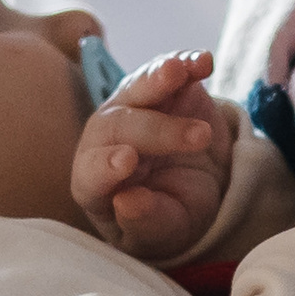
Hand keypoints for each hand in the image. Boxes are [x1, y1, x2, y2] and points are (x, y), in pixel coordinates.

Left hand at [73, 49, 242, 259]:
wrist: (193, 191)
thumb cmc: (166, 219)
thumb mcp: (161, 234)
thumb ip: (144, 222)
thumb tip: (128, 202)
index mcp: (94, 181)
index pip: (91, 170)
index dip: (105, 165)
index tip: (127, 161)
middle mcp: (106, 138)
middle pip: (120, 125)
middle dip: (159, 130)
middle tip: (199, 137)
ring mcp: (133, 108)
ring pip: (137, 87)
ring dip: (158, 77)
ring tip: (177, 70)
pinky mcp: (165, 89)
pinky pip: (171, 70)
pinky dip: (186, 62)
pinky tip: (203, 62)